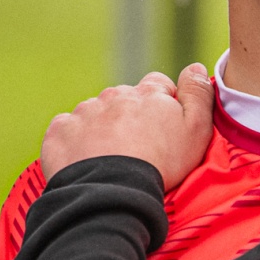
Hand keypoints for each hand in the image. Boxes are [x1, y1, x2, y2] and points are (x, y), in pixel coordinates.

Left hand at [41, 63, 214, 191]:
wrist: (112, 191)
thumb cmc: (161, 164)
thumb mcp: (196, 131)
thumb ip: (198, 95)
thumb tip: (197, 67)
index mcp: (147, 93)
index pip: (157, 84)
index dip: (163, 102)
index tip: (164, 126)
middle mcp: (114, 95)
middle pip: (124, 98)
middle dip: (130, 115)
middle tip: (137, 148)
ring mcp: (84, 111)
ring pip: (95, 113)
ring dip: (102, 127)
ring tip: (110, 158)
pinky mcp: (60, 130)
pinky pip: (68, 129)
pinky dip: (75, 140)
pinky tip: (85, 160)